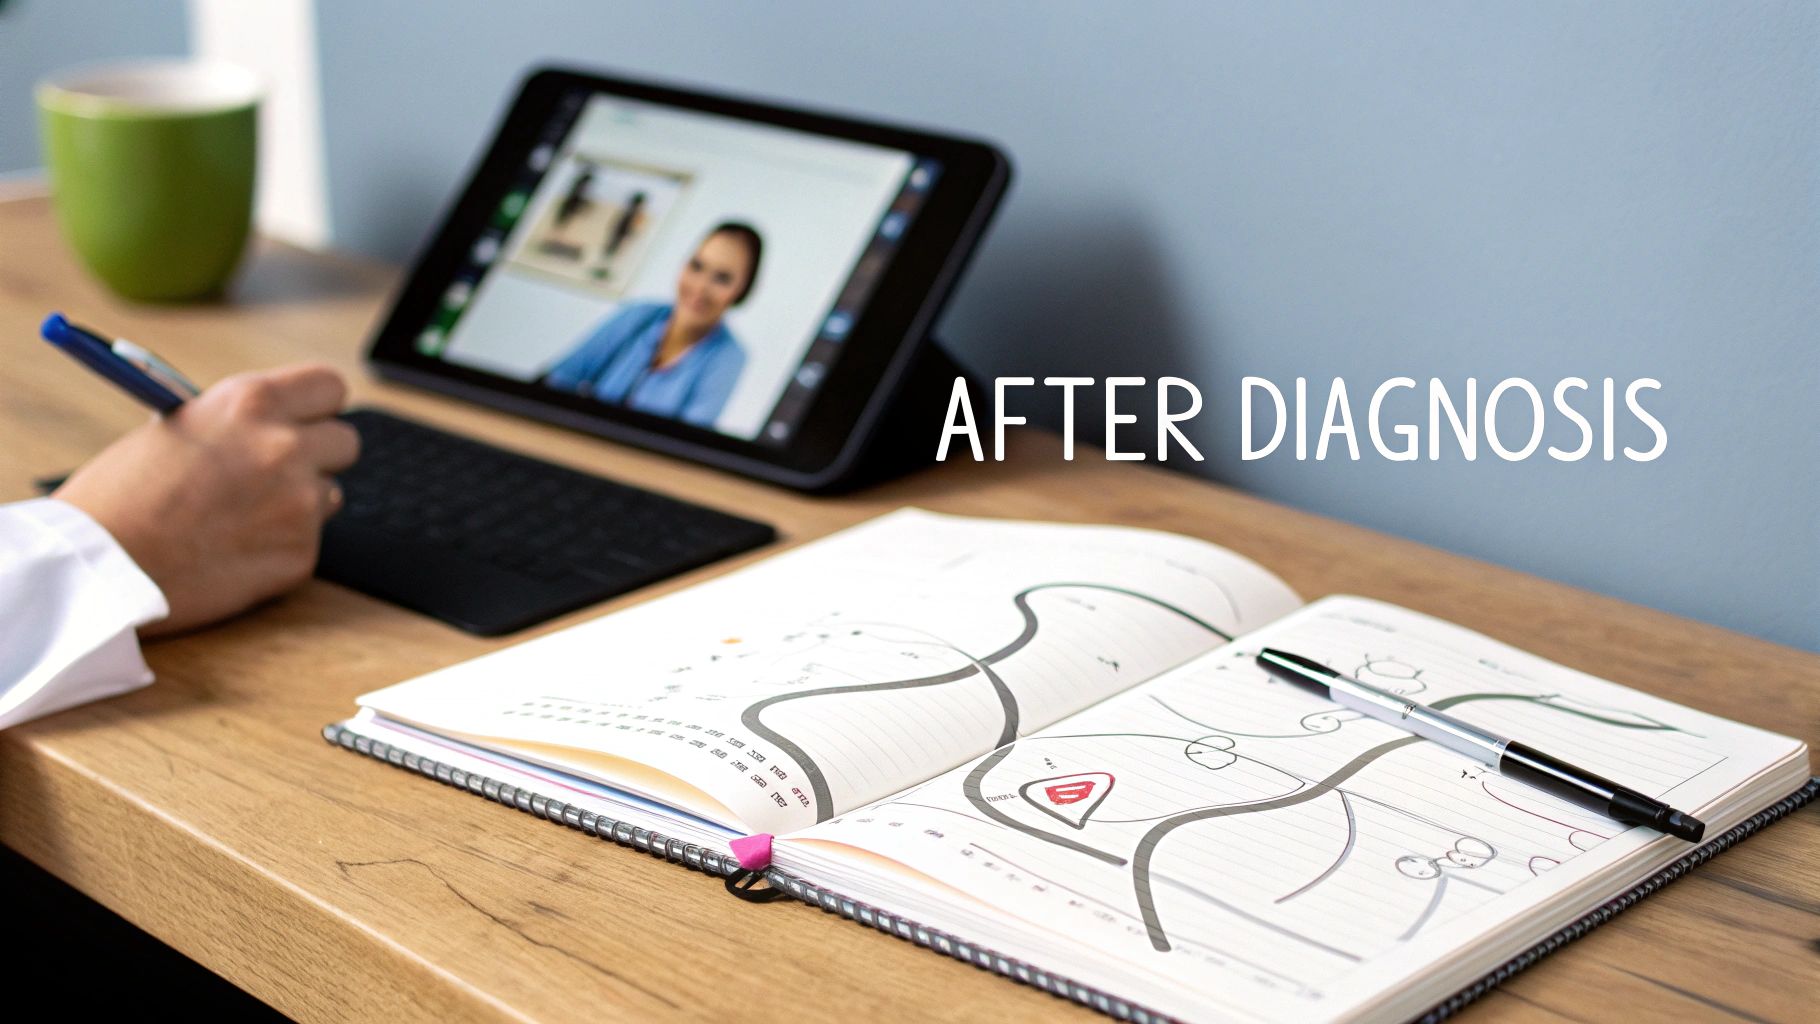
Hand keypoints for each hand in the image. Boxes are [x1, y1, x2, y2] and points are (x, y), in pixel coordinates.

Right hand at [56, 364, 360, 635]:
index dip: (318, 407)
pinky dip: (279, 548)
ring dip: (298, 505)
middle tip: (279, 473)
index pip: (330, 386)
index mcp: (252, 403)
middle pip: (346, 442)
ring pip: (329, 496)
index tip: (309, 419)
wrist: (97, 565)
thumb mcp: (178, 426)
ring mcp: (300, 503)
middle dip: (319, 457)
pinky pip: (306, 543)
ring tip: (239, 518)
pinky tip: (233, 552)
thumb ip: (237, 423)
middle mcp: (286, 447)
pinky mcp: (301, 555)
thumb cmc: (121, 495)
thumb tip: (275, 424)